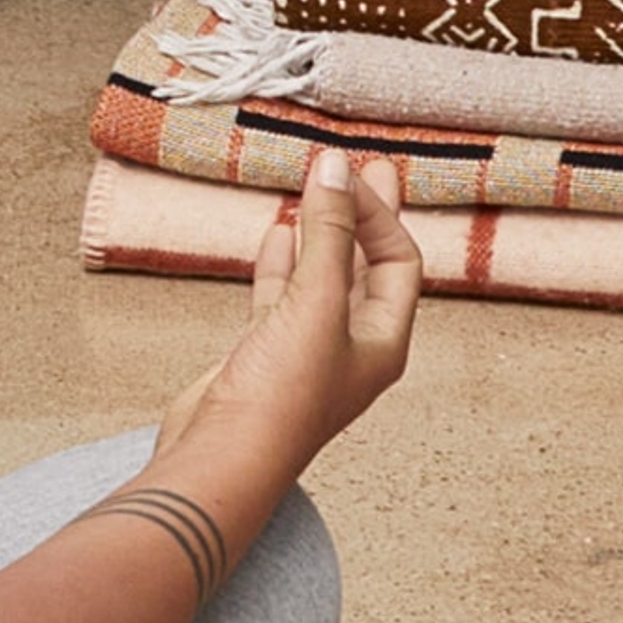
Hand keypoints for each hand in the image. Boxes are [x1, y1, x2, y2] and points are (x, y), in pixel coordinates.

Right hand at [160, 148, 420, 475]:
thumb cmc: (283, 396)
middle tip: (367, 169)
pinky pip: (283, 295)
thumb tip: (335, 167)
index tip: (346, 172)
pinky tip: (276, 235)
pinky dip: (282, 260)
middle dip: (365, 217)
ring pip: (323, 277)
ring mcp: (308, 349)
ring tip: (316, 193)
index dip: (377, 213)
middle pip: (368, 267)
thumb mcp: (316, 303)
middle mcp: (352, 345)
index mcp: (383, 341)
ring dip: (321, 233)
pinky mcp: (266, 352)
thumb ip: (328, 233)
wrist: (225, 455)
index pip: (397, 260)